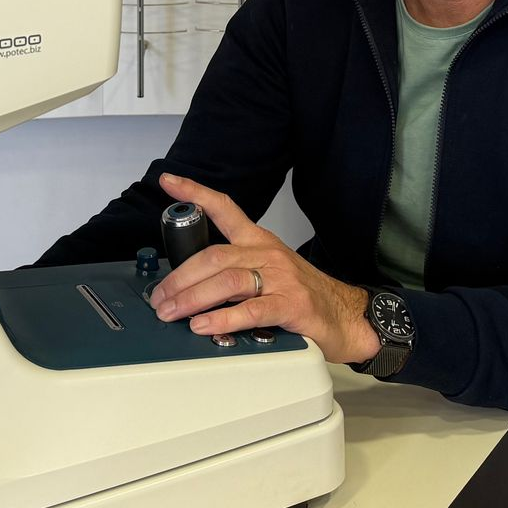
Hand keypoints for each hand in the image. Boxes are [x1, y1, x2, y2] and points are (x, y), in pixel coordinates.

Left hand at [147, 173, 380, 365]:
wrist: (348, 316)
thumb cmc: (304, 296)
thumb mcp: (268, 271)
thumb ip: (233, 273)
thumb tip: (188, 286)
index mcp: (259, 242)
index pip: (224, 208)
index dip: (195, 193)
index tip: (168, 181)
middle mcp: (267, 255)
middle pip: (213, 256)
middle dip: (180, 278)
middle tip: (159, 298)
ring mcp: (280, 279)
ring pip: (227, 280)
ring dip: (192, 298)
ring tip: (172, 313)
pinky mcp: (291, 306)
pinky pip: (250, 310)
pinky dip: (223, 319)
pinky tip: (205, 326)